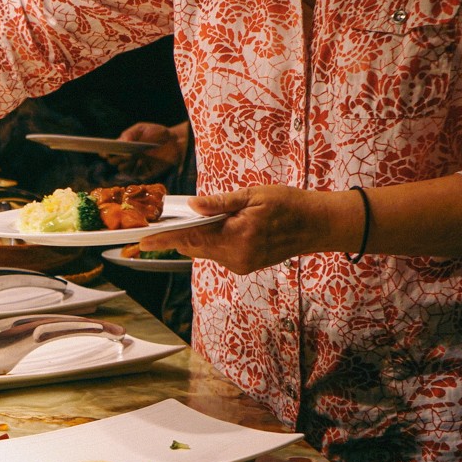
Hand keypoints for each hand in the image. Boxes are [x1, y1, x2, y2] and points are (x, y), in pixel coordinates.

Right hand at [109, 120, 188, 180]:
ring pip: (123, 170)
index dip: (105, 152)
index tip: (104, 152)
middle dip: (115, 159)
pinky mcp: (145, 173)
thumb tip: (119, 142)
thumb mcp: (142, 129)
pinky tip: (142, 161)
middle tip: (121, 154)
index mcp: (124, 147)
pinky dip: (137, 168)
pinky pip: (136, 174)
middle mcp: (127, 157)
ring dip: (126, 165)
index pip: (109, 152)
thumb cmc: (157, 133)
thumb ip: (130, 133)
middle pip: (114, 162)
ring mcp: (135, 166)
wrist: (174, 141)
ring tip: (132, 157)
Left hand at [168, 184, 363, 274]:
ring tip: (191, 220)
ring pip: (205, 251)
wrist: (318, 225)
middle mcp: (237, 257)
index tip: (143, 240)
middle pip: (194, 247)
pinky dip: (210, 241)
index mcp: (237, 237)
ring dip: (196, 237)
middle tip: (158, 223)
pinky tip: (214, 228)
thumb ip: (221, 202)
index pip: (191, 239)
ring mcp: (241, 264)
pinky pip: (218, 253)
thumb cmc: (289, 205)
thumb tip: (193, 206)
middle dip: (176, 236)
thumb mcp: (254, 195)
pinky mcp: (245, 266)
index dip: (164, 239)